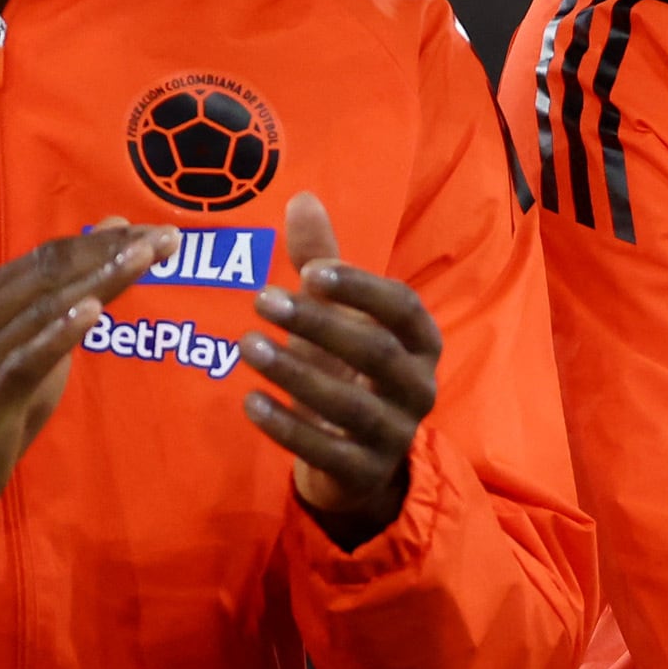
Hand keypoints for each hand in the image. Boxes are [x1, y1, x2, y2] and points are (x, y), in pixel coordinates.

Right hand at [0, 221, 176, 524]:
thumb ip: (73, 285)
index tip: (160, 231)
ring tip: (143, 258)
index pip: (53, 255)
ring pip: (44, 308)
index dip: (107, 240)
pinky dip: (58, 334)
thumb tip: (115, 229)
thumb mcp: (39, 335)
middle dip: (112, 252)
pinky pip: (25, 361)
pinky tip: (93, 312)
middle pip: (52, 273)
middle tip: (169, 238)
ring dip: (99, 281)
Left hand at [241, 193, 441, 549]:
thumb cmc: (348, 372)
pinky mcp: (364, 470)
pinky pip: (327, 450)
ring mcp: (395, 432)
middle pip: (377, 351)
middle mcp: (419, 386)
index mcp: (421, 342)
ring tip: (247, 346)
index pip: (402, 308)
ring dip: (295, 373)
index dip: (360, 289)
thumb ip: (323, 263)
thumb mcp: (340, 318)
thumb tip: (301, 198)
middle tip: (261, 302)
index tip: (309, 273)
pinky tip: (250, 401)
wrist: (359, 461)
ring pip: (351, 404)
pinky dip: (287, 426)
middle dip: (318, 325)